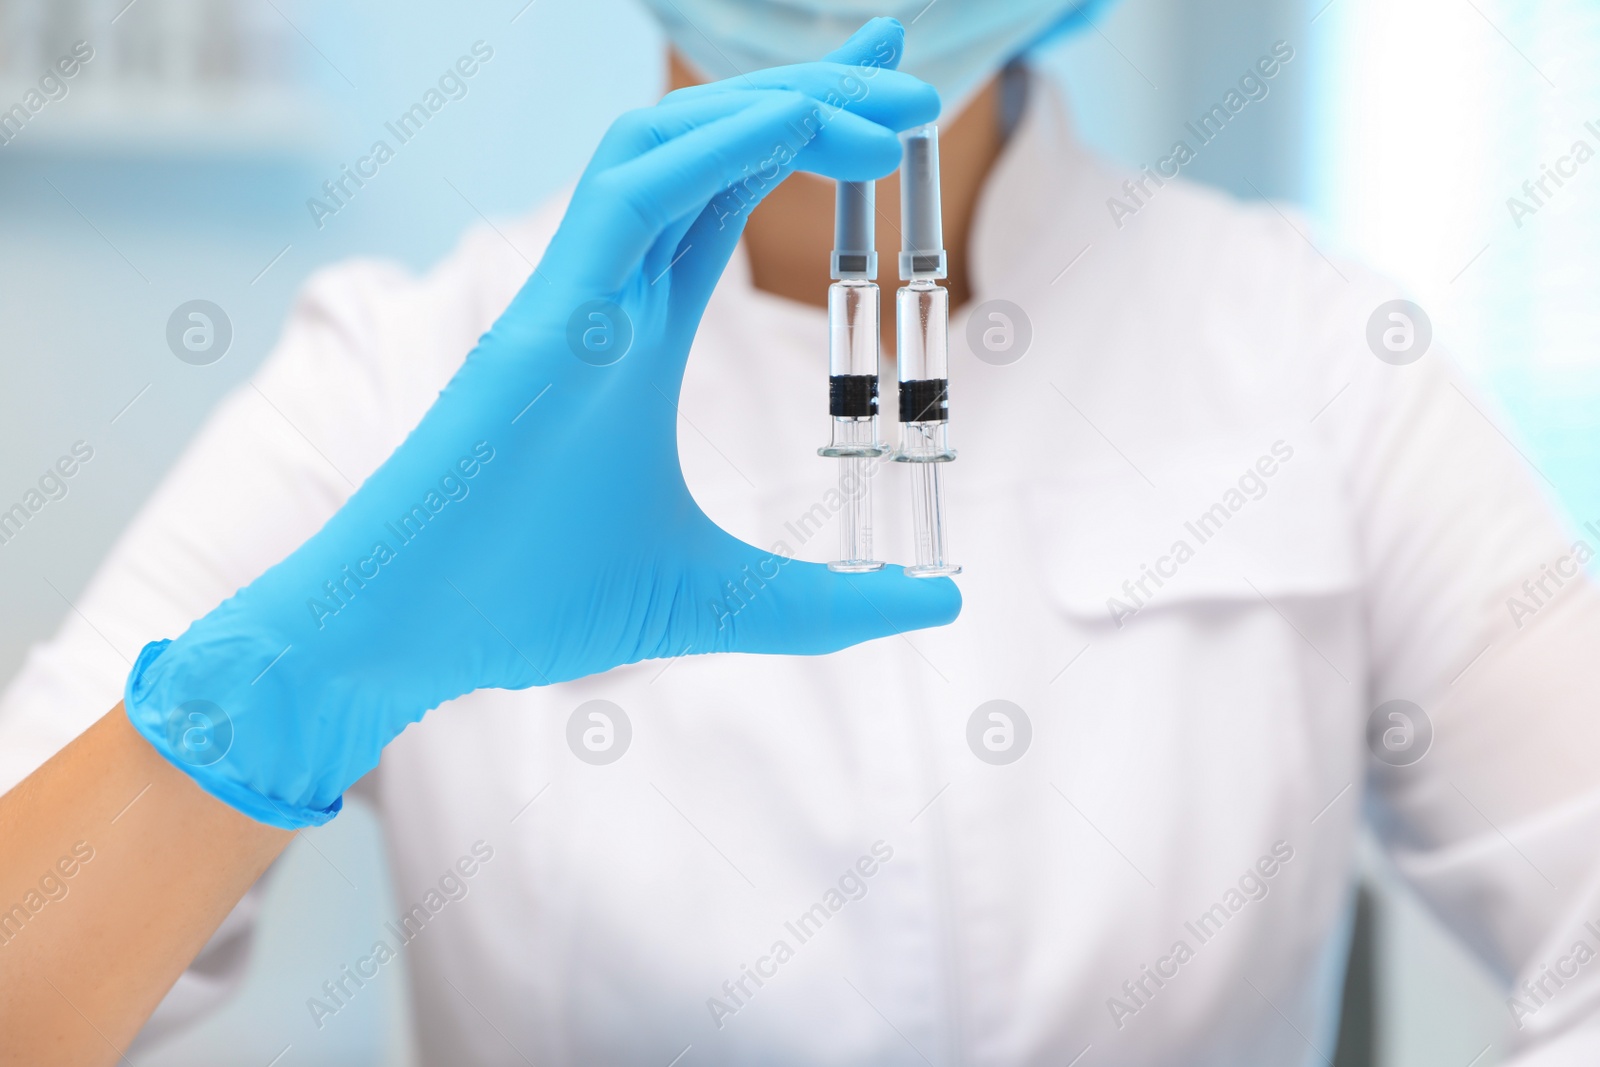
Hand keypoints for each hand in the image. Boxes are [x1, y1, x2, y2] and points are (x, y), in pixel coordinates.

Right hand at [124, 18, 957, 828]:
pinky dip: (715, 149)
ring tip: (885, 100)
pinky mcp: (545, 321)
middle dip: (814, 98)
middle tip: (913, 75)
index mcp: (637, 333)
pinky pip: (628, 198)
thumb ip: (824, 604)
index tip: (884, 105)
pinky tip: (801, 118)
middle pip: (712, 153)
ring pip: (669, 148)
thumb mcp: (717, 601)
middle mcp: (608, 294)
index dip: (803, 136)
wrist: (410, 638)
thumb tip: (940, 605)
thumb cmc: (528, 605)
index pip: (728, 198)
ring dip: (778, 106)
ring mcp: (574, 298)